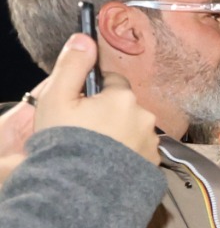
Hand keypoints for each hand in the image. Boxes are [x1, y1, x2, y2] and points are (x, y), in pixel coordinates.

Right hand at [9, 34, 157, 163]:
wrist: (79, 189)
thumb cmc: (65, 142)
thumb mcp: (58, 98)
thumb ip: (73, 65)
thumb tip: (84, 38)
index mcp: (123, 97)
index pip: (113, 83)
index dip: (95, 93)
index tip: (82, 106)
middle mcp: (144, 117)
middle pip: (126, 107)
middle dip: (109, 114)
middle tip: (86, 132)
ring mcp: (151, 143)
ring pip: (134, 129)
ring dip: (120, 135)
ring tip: (96, 151)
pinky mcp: (154, 165)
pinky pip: (141, 152)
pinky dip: (128, 155)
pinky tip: (109, 165)